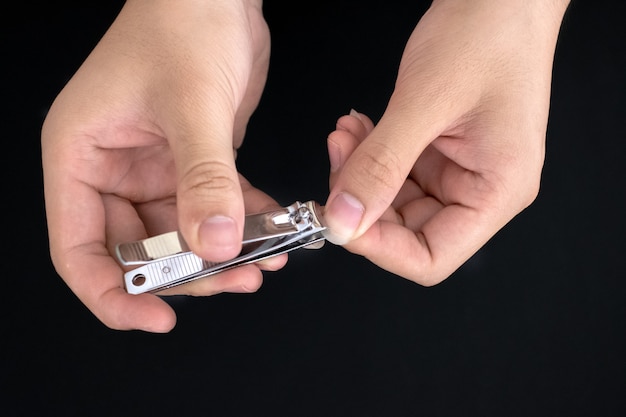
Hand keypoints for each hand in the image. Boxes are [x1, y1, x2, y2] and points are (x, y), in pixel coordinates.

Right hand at [41, 0, 282, 331]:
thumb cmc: (184, 22)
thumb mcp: (193, 105)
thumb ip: (203, 180)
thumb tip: (214, 246)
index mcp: (80, 155)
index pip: (79, 248)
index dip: (113, 294)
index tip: (155, 318)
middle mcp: (111, 167)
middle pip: (139, 250)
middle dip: (187, 273)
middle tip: (235, 280)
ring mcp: (153, 168)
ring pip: (183, 234)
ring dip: (224, 253)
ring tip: (266, 262)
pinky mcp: (191, 162)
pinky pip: (214, 207)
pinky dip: (244, 223)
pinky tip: (275, 232)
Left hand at [324, 0, 569, 284]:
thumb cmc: (489, 34)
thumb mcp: (425, 102)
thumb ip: (381, 166)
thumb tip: (344, 220)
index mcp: (497, 191)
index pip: (432, 257)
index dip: (380, 248)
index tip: (340, 220)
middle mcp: (480, 189)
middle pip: (408, 232)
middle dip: (362, 202)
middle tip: (337, 163)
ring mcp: (458, 171)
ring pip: (394, 201)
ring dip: (361, 173)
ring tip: (347, 135)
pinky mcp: (439, 152)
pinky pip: (395, 171)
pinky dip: (370, 154)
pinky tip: (357, 129)